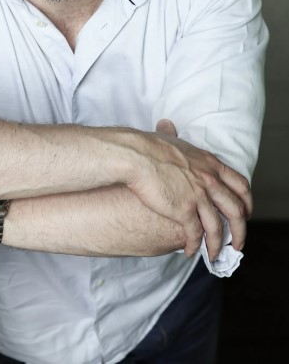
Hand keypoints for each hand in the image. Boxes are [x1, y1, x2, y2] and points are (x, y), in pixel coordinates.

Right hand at [127, 119, 250, 260]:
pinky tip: (190, 251)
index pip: (240, 185)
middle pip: (236, 211)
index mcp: (210, 164)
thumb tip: (167, 126)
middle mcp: (209, 180)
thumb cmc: (147, 146)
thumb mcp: (170, 139)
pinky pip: (195, 234)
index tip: (246, 213)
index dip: (246, 202)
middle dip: (240, 231)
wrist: (135, 155)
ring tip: (214, 255)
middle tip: (238, 243)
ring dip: (218, 245)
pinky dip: (195, 245)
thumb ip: (175, 137)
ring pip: (217, 227)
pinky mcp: (183, 210)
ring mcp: (198, 196)